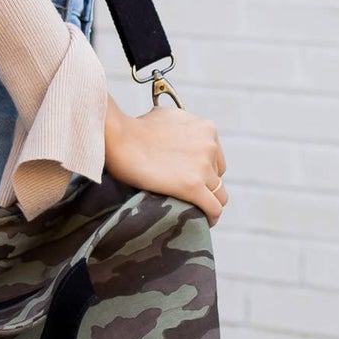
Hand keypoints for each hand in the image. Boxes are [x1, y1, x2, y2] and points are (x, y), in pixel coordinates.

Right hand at [104, 97, 228, 224]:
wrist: (119, 138)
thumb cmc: (133, 127)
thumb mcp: (165, 116)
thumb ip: (179, 126)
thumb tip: (174, 135)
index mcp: (205, 128)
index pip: (215, 156)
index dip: (204, 169)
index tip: (191, 177)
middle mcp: (209, 146)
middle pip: (218, 176)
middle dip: (206, 184)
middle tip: (187, 193)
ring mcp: (203, 167)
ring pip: (219, 195)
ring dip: (208, 202)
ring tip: (196, 211)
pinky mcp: (193, 187)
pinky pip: (214, 208)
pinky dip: (211, 217)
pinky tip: (204, 222)